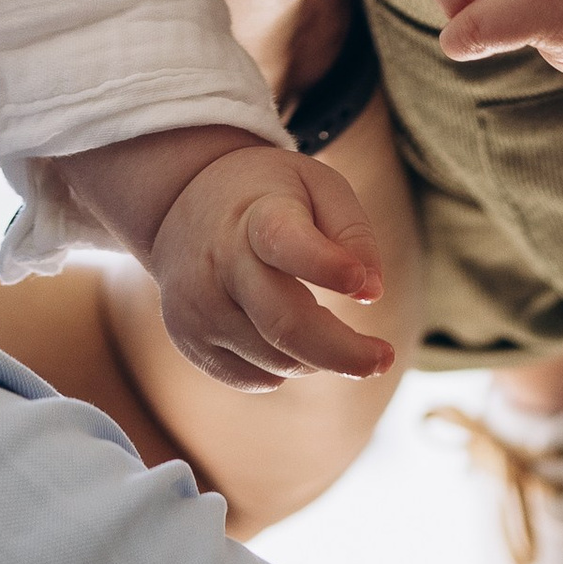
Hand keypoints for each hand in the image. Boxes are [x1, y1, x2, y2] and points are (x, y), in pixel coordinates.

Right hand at [148, 143, 392, 389]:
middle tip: (382, 358)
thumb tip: (371, 293)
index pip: (285, 241)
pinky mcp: (189, 341)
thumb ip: (352, 231)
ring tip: (316, 318)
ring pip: (277, 361)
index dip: (325, 265)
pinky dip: (281, 365)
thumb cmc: (267, 196)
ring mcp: (198, 307)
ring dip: (315, 355)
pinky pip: (255, 378)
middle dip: (344, 352)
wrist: (180, 206)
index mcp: (256, 217)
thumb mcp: (317, 185)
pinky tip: (274, 328)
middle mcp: (220, 264)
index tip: (362, 285)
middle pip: (286, 325)